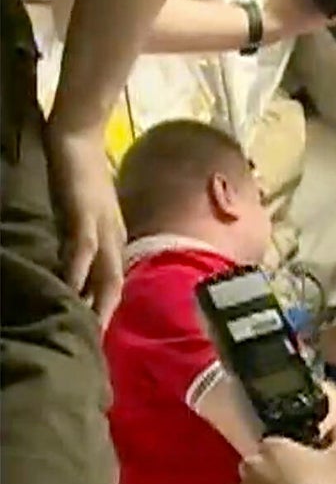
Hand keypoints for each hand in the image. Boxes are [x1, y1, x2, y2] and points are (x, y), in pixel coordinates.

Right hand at [43, 123, 124, 327]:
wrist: (78, 135)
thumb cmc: (79, 174)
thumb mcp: (87, 213)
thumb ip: (86, 238)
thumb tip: (75, 268)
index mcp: (115, 240)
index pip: (116, 282)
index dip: (110, 310)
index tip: (100, 337)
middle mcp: (115, 238)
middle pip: (116, 286)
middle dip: (107, 317)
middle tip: (95, 347)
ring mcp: (103, 227)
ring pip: (106, 273)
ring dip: (97, 302)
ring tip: (86, 329)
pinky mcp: (86, 214)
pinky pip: (85, 248)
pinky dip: (79, 270)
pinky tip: (71, 290)